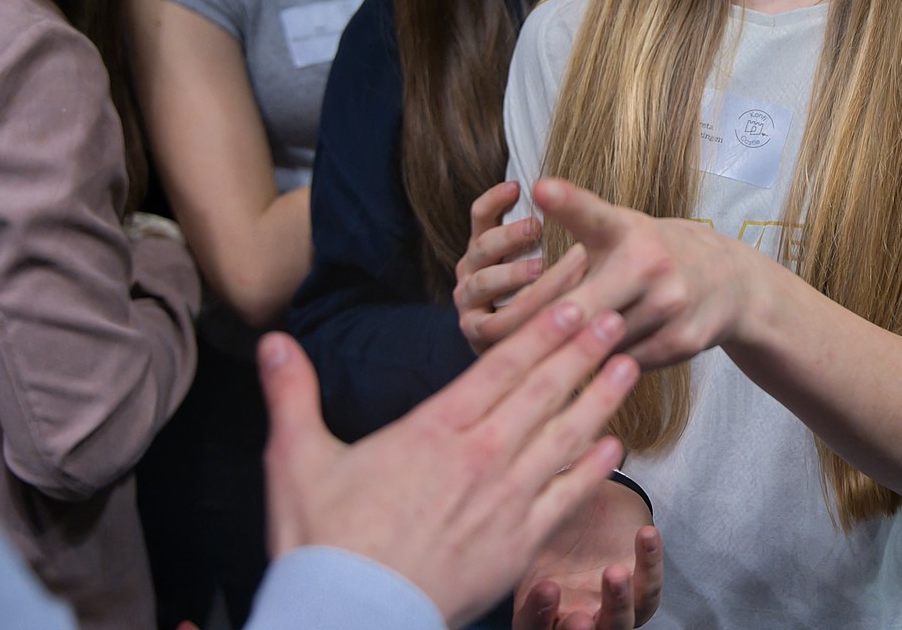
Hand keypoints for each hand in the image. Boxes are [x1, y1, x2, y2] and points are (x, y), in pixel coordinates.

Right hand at [259, 302, 639, 628]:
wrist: (347, 618)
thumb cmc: (321, 543)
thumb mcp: (295, 460)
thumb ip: (292, 395)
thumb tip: (272, 341)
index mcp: (432, 430)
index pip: (500, 368)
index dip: (541, 332)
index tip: (573, 303)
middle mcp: (478, 457)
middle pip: (543, 392)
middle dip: (583, 351)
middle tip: (616, 317)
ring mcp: (504, 501)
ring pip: (565, 438)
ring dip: (600, 399)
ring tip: (629, 367)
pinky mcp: (517, 544)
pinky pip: (566, 497)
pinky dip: (595, 470)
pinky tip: (616, 447)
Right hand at [458, 180, 590, 351]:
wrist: (532, 338)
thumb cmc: (542, 286)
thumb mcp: (545, 252)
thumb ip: (543, 230)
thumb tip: (560, 193)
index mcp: (484, 245)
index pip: (481, 215)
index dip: (495, 200)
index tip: (516, 187)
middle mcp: (471, 269)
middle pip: (483, 246)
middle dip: (509, 236)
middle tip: (538, 227)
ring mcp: (468, 300)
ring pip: (484, 282)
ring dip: (511, 274)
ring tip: (540, 267)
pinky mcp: (474, 330)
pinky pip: (490, 323)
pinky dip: (511, 315)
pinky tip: (535, 311)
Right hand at [514, 486, 662, 629]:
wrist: (594, 506)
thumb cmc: (555, 522)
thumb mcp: (534, 528)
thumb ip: (525, 536)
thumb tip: (514, 511)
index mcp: (542, 608)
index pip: (534, 626)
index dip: (538, 615)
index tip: (546, 588)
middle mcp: (576, 615)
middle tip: (580, 619)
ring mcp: (611, 608)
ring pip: (619, 622)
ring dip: (618, 603)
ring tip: (615, 574)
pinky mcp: (642, 590)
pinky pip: (649, 587)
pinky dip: (650, 563)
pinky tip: (647, 536)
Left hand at [534, 177, 762, 368]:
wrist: (728, 282)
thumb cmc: (651, 256)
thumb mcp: (618, 233)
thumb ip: (571, 249)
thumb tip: (512, 279)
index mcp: (627, 230)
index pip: (594, 216)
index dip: (567, 202)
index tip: (542, 188)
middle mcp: (651, 262)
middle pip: (580, 308)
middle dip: (545, 326)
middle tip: (503, 336)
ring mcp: (670, 303)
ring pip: (599, 343)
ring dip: (579, 348)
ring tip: (570, 341)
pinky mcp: (683, 340)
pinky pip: (625, 364)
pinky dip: (609, 362)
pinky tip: (609, 351)